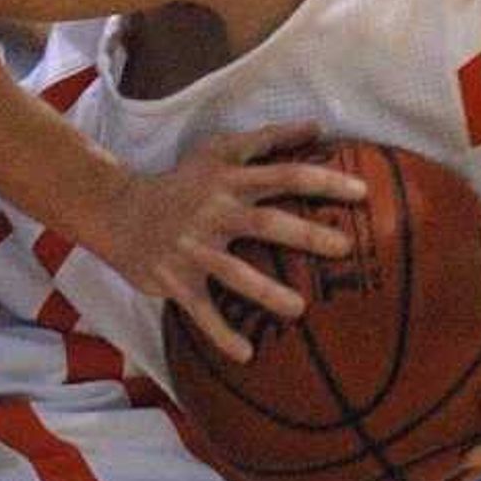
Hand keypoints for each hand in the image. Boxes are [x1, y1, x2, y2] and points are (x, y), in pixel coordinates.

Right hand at [100, 124, 365, 361]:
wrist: (118, 211)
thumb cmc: (181, 181)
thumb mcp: (218, 151)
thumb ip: (267, 139)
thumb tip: (316, 126)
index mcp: (229, 181)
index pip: (283, 175)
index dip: (322, 180)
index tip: (362, 191)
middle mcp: (214, 213)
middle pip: (265, 222)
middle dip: (305, 234)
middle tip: (344, 247)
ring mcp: (194, 249)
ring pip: (233, 272)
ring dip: (266, 291)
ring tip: (299, 310)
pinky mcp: (176, 280)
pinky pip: (201, 311)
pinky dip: (221, 334)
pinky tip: (247, 354)